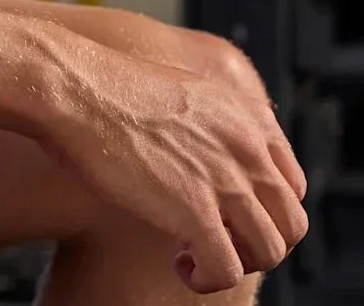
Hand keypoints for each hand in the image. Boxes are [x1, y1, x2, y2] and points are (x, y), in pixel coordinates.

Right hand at [41, 38, 308, 293]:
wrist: (73, 87)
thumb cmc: (102, 85)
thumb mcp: (177, 89)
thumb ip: (204, 119)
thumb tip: (193, 144)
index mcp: (245, 116)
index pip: (291, 183)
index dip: (266, 211)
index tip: (234, 219)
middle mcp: (246, 147)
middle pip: (291, 221)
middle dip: (259, 242)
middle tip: (220, 245)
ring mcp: (225, 180)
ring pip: (270, 250)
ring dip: (237, 262)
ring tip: (198, 258)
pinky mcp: (195, 211)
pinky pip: (228, 269)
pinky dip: (208, 278)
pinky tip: (181, 267)